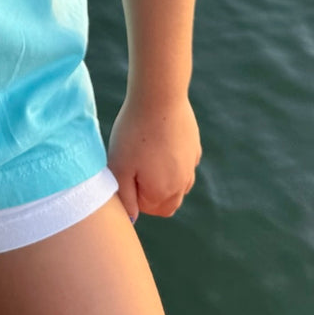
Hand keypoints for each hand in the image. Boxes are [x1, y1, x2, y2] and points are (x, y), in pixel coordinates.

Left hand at [106, 93, 201, 222]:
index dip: (134, 195)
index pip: (149, 209)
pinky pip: (185, 164)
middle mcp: (182, 184)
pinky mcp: (194, 147)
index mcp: (163, 192)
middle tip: (136, 168)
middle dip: (152, 194)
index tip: (126, 173)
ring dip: (165, 180)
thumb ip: (124, 198)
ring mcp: (191, 165)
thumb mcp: (119, 166)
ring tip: (148, 156)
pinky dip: (175, 162)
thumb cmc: (133, 132)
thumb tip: (133, 217)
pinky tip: (161, 143)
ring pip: (180, 186)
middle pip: (168, 203)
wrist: (159, 96)